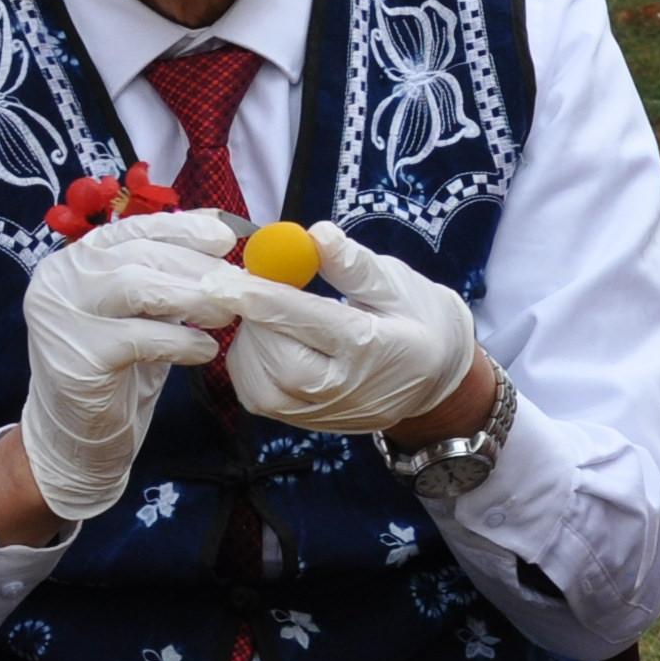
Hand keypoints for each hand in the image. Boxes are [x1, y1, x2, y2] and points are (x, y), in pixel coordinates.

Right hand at [18, 210, 244, 524]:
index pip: (130, 229)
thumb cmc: (115, 369)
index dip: (180, 228)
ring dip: (191, 296)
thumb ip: (163, 275)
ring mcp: (61, 319)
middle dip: (194, 266)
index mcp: (73, 261)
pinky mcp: (77, 360)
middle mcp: (58, 281)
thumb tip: (216, 233)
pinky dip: (180, 341)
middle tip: (236, 283)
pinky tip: (206, 349)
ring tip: (227, 312)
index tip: (225, 237)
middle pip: (137, 255)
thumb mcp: (137, 312)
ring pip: (135, 286)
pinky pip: (140, 339)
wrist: (76, 440)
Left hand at [225, 222, 479, 437]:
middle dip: (254, 318)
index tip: (225, 278)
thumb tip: (316, 235)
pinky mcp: (306, 424)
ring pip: (261, 385)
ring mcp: (324, 413)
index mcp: (372, 346)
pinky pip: (259, 398)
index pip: (309, 322)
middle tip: (252, 286)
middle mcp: (345, 389)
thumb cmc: (415, 318)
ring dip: (250, 342)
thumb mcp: (395, 283)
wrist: (433, 376)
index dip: (263, 297)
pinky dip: (249, 366)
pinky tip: (267, 340)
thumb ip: (353, 264)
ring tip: (267, 314)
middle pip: (278, 359)